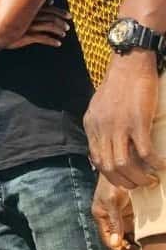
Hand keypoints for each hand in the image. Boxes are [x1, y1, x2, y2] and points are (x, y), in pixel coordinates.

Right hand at [8, 3, 70, 48]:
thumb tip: (51, 1)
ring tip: (63, 34)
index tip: (69, 16)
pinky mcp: (25, 36)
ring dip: (58, 31)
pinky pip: (42, 38)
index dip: (60, 12)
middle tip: (67, 27)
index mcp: (30, 9)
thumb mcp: (24, 10)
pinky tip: (58, 43)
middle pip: (51, 17)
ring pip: (49, 27)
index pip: (50, 9)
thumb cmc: (10, 19)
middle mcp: (30, 16)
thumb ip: (38, 6)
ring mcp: (28, 26)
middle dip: (61, 22)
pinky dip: (52, 41)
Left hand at [84, 49, 164, 188]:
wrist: (129, 65)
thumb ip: (100, 126)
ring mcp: (119, 126)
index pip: (96, 159)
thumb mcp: (99, 107)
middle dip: (125, 181)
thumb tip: (105, 146)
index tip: (123, 179)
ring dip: (139, 177)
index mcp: (92, 125)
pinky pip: (145, 153)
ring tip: (151, 179)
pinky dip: (155, 163)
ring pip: (124, 164)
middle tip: (140, 184)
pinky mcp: (137, 122)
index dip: (110, 174)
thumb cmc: (118, 85)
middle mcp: (102, 128)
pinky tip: (162, 165)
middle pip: (108, 166)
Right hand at [91, 174, 141, 249]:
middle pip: (118, 241)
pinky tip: (146, 239)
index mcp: (101, 216)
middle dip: (128, 249)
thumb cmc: (111, 181)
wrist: (122, 167)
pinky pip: (134, 229)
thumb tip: (115, 242)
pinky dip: (139, 236)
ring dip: (134, 244)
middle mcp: (110, 218)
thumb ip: (113, 221)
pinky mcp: (129, 213)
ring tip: (144, 249)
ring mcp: (120, 216)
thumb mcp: (111, 201)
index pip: (108, 240)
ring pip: (126, 237)